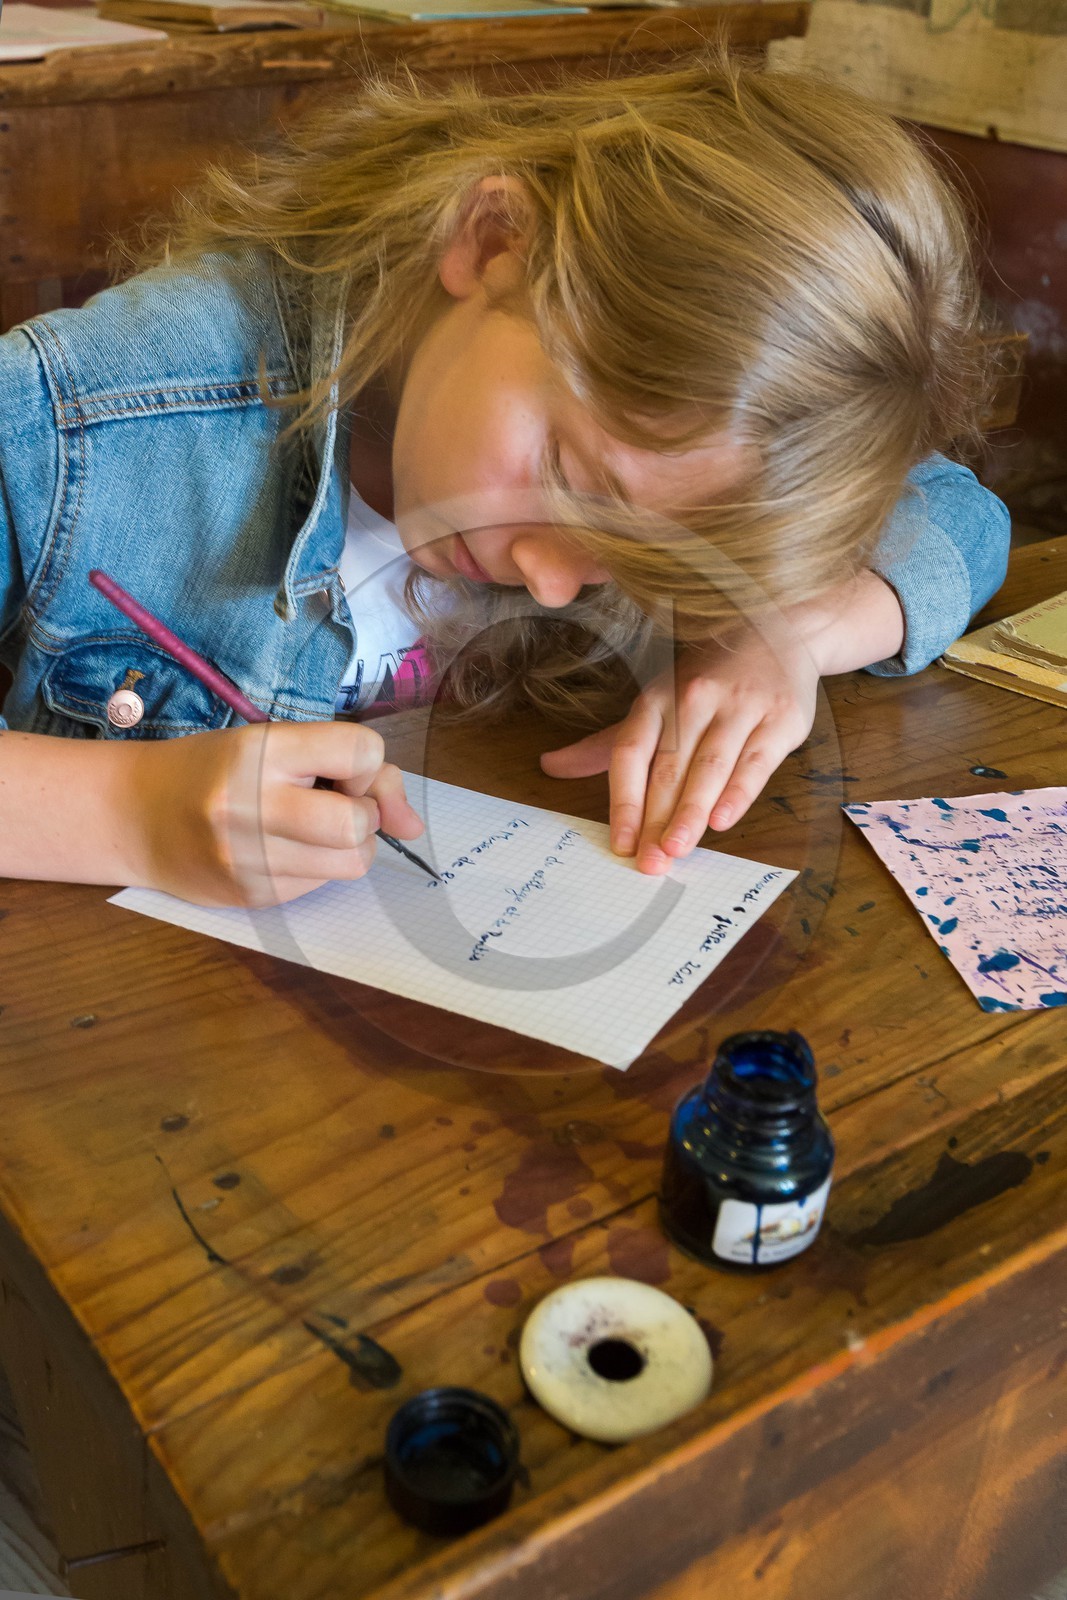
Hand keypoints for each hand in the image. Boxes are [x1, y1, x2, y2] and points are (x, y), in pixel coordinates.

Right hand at [127, 721, 422, 906]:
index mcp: (259, 753)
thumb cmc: (214, 769)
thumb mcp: (273, 744)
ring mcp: (249, 858)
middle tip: (337, 804)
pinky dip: (319, 867)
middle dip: (364, 814)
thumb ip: (353, 768)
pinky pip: (321, 886)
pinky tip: (286, 849)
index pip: (360, 753)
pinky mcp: (252, 895)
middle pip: (357, 823)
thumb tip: (415, 826)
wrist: (134, 815)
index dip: (365, 762)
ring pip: (350, 863)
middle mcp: (251, 806)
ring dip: (350, 845)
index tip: (340, 767)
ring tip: (315, 827)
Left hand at [541, 624, 818, 873]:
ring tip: (675, 850)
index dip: (623, 800)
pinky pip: (755, 763)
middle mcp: (694, 699)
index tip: (621, 842)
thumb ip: (606, 743)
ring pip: (709, 768)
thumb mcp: (654, 701)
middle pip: (668, 768)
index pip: (630, 753)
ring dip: (690, 812)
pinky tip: (722, 822)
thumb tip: (550, 766)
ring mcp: (739, 707)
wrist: (778, 630)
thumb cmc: (705, 678)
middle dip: (655, 820)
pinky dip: (738, 794)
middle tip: (649, 863)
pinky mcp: (779, 720)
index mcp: (656, 698)